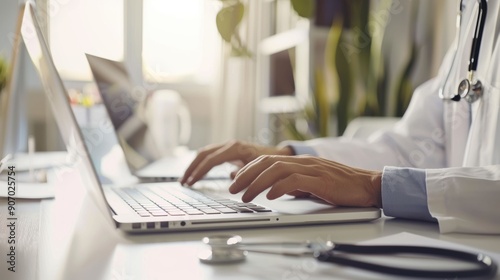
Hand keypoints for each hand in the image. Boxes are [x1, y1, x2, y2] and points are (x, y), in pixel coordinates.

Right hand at [180, 140, 292, 185]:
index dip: (199, 172)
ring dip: (194, 166)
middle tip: (183, 182)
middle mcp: (229, 145)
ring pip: (204, 153)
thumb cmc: (270, 163)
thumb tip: (231, 180)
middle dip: (192, 168)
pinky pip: (210, 155)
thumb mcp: (258, 169)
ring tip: (186, 179)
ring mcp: (228, 146)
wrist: (279, 155)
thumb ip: (245, 174)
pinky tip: (196, 174)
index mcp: (235, 148)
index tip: (191, 182)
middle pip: (203, 154)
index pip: (211, 159)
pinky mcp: (228, 150)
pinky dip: (201, 164)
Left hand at [228, 155, 381, 207]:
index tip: (235, 181)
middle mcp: (303, 161)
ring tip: (246, 196)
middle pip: (267, 162)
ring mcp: (312, 169)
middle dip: (246, 175)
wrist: (368, 185)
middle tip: (232, 188)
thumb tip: (276, 189)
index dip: (248, 169)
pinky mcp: (321, 180)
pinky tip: (270, 196)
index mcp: (300, 161)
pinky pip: (295, 181)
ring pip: (277, 170)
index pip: (267, 159)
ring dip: (257, 183)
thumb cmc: (341, 185)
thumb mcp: (312, 182)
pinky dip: (280, 188)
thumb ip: (294, 183)